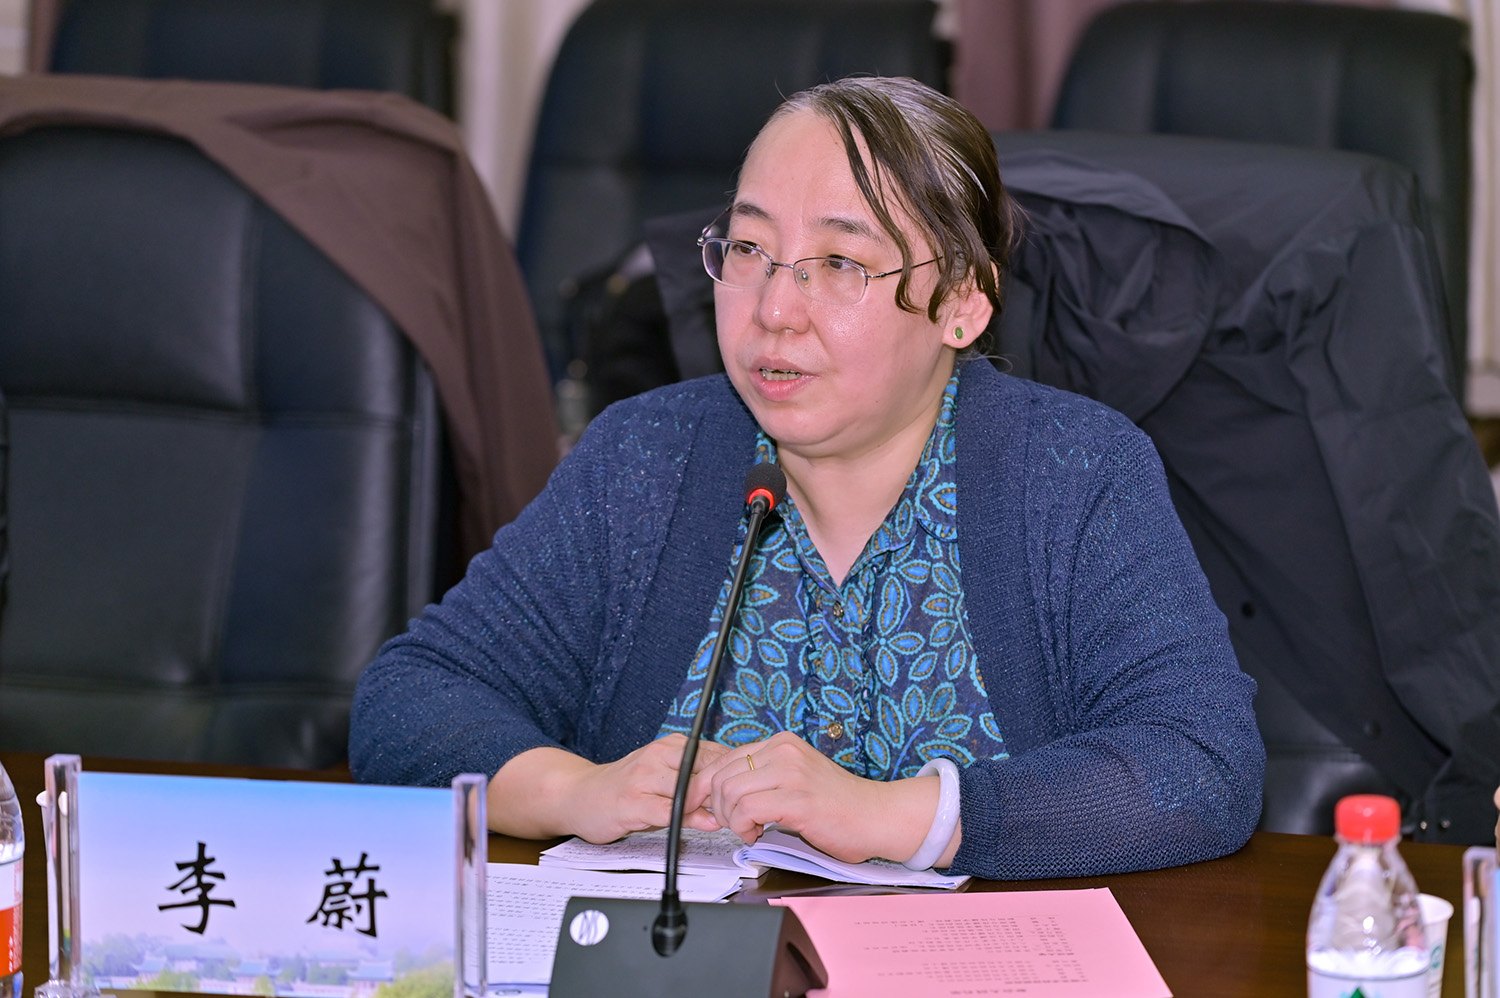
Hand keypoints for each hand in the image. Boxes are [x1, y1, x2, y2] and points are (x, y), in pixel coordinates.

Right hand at [488, 735, 729, 843]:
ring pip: (692, 788)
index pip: (718, 754)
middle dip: (730, 790)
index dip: (738, 775)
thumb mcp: (665, 777)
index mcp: (671, 746)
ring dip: (714, 805)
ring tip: (731, 817)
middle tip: (746, 808)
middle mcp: (659, 755)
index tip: (751, 791)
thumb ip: (697, 783)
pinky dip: (691, 818)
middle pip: (709, 769)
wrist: (578, 795)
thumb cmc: (627, 788)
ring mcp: (645, 778)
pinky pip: (670, 810)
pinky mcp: (634, 802)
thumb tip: (735, 792)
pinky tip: (706, 824)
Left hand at [689, 731, 953, 864]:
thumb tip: (718, 793)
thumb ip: (761, 780)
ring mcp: (791, 771)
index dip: (706, 788)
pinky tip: (757, 834)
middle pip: (720, 775)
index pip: (722, 759)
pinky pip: (747, 809)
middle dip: (716, 806)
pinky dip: (743, 827)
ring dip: (731, 819)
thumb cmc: (836, 807)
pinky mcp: (797, 797)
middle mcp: (783, 750)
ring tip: (749, 830)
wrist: (877, 817)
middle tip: (733, 824)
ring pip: (729, 792)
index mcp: (780, 743)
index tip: (707, 809)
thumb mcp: (792, 780)